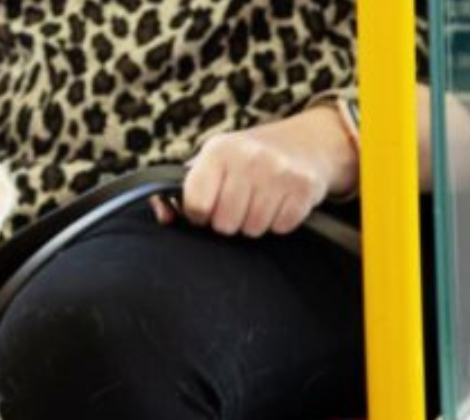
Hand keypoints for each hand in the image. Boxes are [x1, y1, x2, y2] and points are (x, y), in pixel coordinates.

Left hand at [152, 105, 358, 237]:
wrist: (305, 141)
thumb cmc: (247, 158)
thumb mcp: (211, 162)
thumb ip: (179, 190)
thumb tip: (163, 217)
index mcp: (218, 151)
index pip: (196, 205)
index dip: (198, 215)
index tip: (207, 208)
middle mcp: (249, 158)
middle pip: (224, 223)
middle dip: (228, 221)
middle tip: (237, 204)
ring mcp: (279, 171)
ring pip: (253, 229)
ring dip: (253, 223)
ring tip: (258, 201)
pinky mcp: (305, 186)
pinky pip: (281, 227)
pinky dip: (279, 221)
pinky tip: (279, 202)